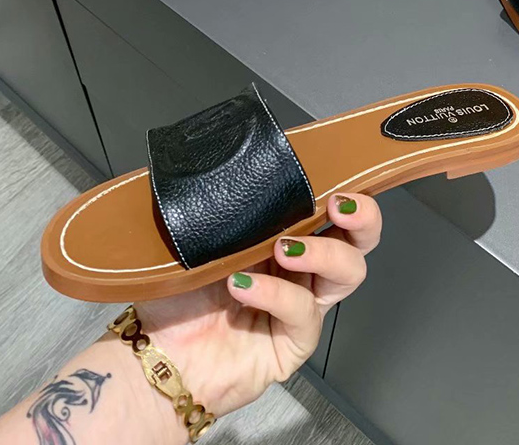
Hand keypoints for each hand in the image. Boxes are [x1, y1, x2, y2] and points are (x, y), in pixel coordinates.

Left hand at [137, 193, 380, 418]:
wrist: (155, 354)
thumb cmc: (175, 296)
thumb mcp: (196, 238)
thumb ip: (223, 207)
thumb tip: (228, 163)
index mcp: (281, 236)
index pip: (328, 208)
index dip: (344, 191)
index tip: (336, 178)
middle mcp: (300, 268)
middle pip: (357, 240)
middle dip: (363, 218)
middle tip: (340, 205)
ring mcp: (302, 305)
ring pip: (347, 273)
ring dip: (324, 252)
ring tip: (284, 248)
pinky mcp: (295, 342)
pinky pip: (302, 311)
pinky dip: (275, 293)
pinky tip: (242, 286)